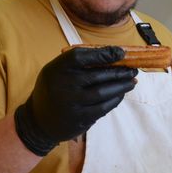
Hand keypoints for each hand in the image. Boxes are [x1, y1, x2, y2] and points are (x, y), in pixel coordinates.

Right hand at [14, 46, 137, 155]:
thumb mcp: (56, 70)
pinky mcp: (80, 119)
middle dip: (120, 72)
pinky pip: (103, 108)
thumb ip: (78, 63)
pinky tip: (121, 94)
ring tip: (132, 81)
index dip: (103, 53)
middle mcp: (63, 85)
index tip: (120, 52)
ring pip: (104, 93)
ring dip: (121, 87)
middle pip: (98, 76)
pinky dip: (115, 100)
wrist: (38, 120)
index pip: (82, 56)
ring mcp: (72, 104)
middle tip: (133, 70)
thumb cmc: (54, 89)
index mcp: (57, 69)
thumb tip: (112, 55)